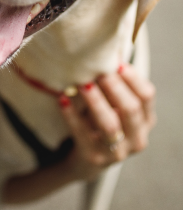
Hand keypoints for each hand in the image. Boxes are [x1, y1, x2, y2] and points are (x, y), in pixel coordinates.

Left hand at [58, 63, 155, 181]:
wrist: (89, 158)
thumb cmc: (102, 121)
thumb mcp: (113, 105)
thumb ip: (113, 85)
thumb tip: (105, 51)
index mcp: (145, 120)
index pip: (147, 96)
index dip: (133, 78)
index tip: (117, 63)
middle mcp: (138, 137)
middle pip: (131, 109)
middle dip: (114, 88)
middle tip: (98, 71)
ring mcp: (118, 152)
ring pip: (110, 124)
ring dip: (95, 101)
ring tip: (81, 84)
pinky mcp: (94, 157)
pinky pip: (82, 134)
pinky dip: (71, 116)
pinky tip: (62, 99)